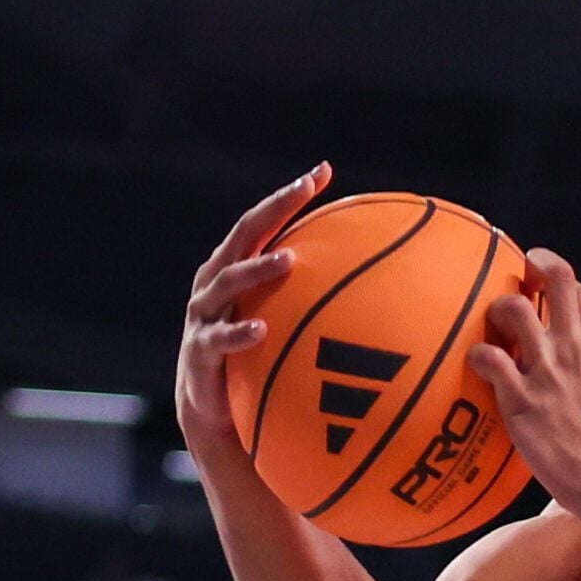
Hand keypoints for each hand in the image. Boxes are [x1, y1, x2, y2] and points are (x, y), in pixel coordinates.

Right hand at [175, 163, 328, 465]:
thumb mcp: (282, 321)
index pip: (264, 221)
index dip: (290, 196)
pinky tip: (262, 330)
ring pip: (228, 280)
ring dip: (258, 269)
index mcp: (236, 266)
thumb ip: (313, 299)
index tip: (322, 172)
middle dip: (273, 208)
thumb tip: (380, 288)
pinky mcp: (200, 351)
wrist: (213, 408)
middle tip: (302, 190)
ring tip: (288, 260)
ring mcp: (205, 314)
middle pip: (244, 234)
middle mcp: (216, 281)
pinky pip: (220, 340)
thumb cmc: (257, 356)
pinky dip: (239, 333)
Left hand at [468, 249, 580, 507]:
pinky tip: (476, 366)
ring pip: (511, 308)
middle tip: (514, 283)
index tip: (541, 287)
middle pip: (554, 277)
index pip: (578, 291)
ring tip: (492, 331)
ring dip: (496, 313)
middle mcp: (573, 347)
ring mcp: (545, 369)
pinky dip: (477, 356)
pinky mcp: (519, 397)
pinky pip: (487, 358)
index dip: (556, 282)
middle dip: (530, 269)